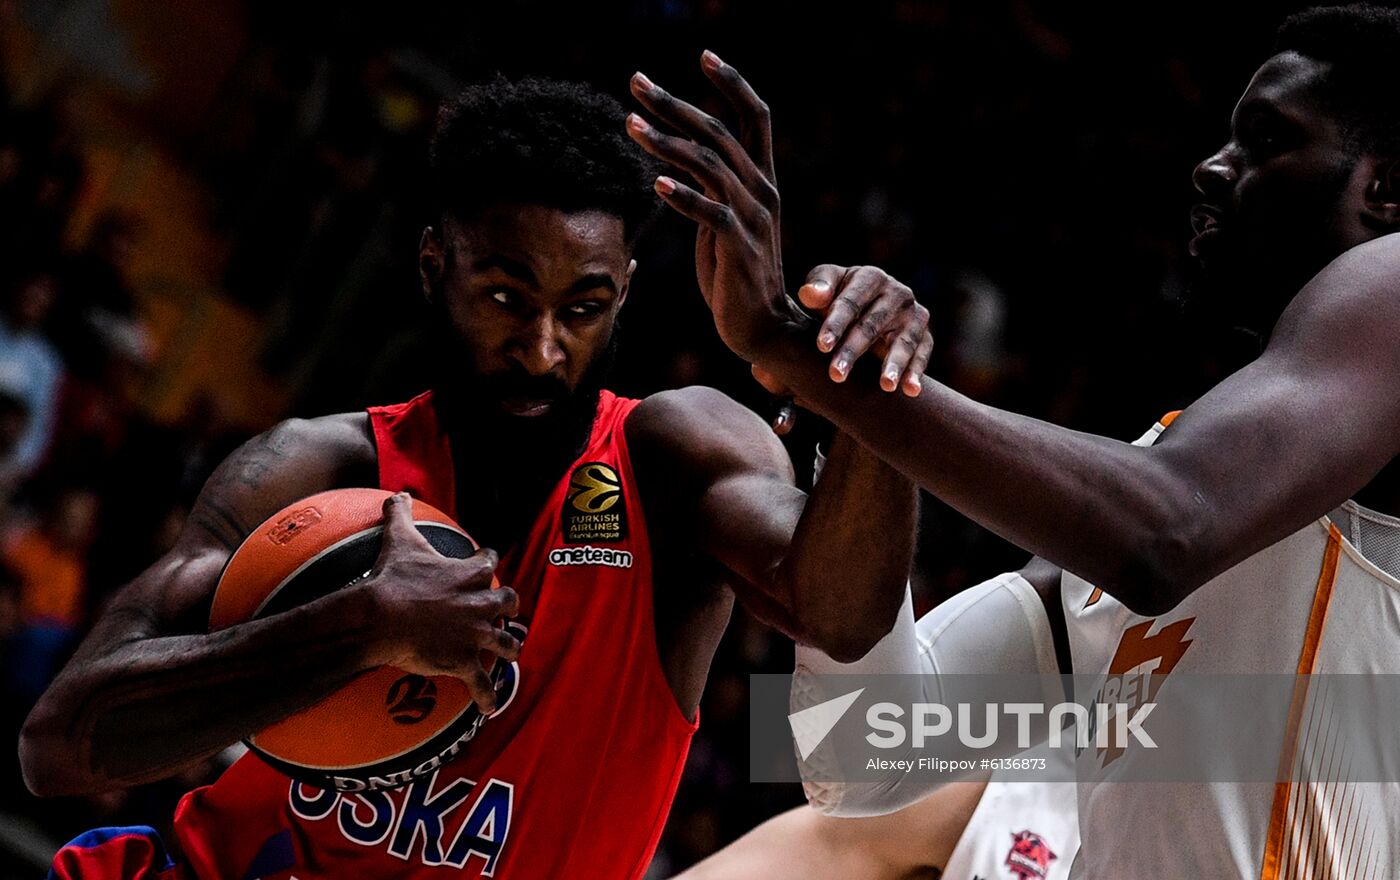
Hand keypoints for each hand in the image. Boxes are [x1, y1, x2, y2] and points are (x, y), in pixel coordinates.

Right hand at [366, 493, 519, 713]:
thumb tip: (396, 494)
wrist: (382, 617)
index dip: (488, 561)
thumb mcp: (400, 539)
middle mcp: (481, 604)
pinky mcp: (464, 662)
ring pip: (506, 644)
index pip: (490, 562)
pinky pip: (482, 684)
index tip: (486, 561)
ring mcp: (476, 635)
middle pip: (509, 602)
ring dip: (508, 648)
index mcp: (471, 574)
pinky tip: (489, 707)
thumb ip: (401, 514)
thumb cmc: (393, 578)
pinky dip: (487, 697)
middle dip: (508, 605)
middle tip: (504, 609)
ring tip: (509, 653)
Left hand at [627, 53, 795, 362]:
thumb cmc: (734, 276)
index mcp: (761, 181)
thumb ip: (709, 190)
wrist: (761, 328)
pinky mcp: (740, 247)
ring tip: (631, 125)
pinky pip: (710, 213)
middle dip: (674, 104)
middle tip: (636, 82)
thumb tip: (674, 164)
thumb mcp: (721, 224)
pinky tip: (655, 182)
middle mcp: (762, 192)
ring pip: (709, 165)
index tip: (704, 54)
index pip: (754, 117)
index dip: (732, 83)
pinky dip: (683, 196)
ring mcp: (753, 219)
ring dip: (667, 142)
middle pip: (718, 132)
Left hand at [752, 265, 931, 432]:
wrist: (868, 305)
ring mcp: (914, 314)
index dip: (835, 324)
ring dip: (894, 364)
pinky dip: (917, 372)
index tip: (822, 346)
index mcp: (871, 277)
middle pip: (873, 325)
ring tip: (886, 386)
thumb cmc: (839, 296)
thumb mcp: (826, 287)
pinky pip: (923, 354)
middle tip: (837, 375)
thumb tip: (810, 294)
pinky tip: (911, 390)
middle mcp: (897, 292)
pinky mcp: (925, 334)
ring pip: (903, 341)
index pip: (851, 302)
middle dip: (853, 350)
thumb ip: (817, 288)